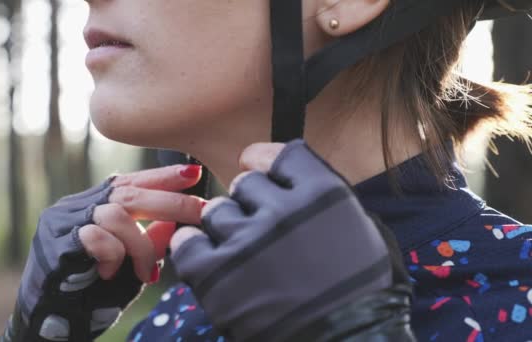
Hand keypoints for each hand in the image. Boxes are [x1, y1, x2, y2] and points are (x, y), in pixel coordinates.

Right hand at [2, 164, 205, 341]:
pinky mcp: (54, 244)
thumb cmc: (88, 297)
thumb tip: (172, 223)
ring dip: (140, 244)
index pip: (129, 182)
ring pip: (115, 213)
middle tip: (200, 211)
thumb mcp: (129, 267)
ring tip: (145, 271)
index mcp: (91, 206)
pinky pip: (95, 237)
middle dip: (169, 200)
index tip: (194, 174)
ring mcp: (61, 223)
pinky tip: (109, 273)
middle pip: (127, 191)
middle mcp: (75, 207)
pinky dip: (113, 255)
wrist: (46, 328)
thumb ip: (147, 243)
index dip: (162, 176)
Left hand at [171, 140, 412, 341]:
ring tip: (241, 253)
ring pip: (216, 211)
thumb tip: (292, 181)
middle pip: (245, 183)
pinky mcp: (215, 276)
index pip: (279, 154)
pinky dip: (194, 248)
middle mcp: (281, 209)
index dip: (265, 162)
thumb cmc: (362, 294)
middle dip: (250, 202)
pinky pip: (187, 243)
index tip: (258, 169)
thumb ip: (323, 198)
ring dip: (226, 228)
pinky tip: (208, 259)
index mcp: (321, 193)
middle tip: (260, 227)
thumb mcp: (363, 232)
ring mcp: (245, 242)